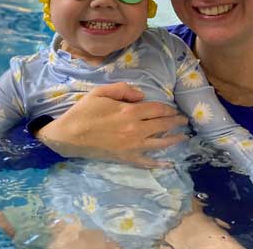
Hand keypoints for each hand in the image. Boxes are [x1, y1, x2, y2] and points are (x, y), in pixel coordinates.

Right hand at [37, 82, 188, 167]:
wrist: (68, 136)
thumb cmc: (83, 112)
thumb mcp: (100, 92)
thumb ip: (123, 89)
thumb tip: (142, 95)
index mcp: (129, 111)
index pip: (157, 109)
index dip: (168, 109)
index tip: (174, 110)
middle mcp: (135, 129)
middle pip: (162, 125)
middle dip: (175, 122)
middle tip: (184, 121)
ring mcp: (132, 146)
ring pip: (159, 143)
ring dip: (173, 140)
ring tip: (183, 137)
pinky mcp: (126, 157)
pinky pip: (146, 162)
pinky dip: (158, 163)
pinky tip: (168, 163)